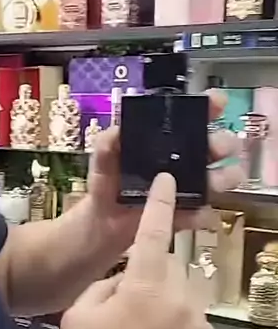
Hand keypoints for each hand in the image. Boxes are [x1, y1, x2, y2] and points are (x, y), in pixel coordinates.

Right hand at [62, 173, 220, 328]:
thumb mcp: (79, 314)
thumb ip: (106, 284)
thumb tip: (129, 277)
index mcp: (144, 287)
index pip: (154, 233)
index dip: (161, 203)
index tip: (170, 179)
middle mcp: (180, 301)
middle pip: (171, 272)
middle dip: (153, 282)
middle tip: (130, 315)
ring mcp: (201, 328)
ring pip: (187, 301)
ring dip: (170, 310)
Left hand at [85, 89, 242, 263]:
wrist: (102, 226)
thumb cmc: (107, 185)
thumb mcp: (102, 161)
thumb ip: (106, 145)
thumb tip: (116, 130)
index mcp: (166, 142)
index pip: (193, 119)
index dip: (209, 107)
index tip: (217, 102)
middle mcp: (185, 162)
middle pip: (216, 146)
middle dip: (222, 143)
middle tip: (216, 148)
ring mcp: (189, 189)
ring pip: (220, 178)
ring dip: (224, 177)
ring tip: (215, 182)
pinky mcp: (186, 216)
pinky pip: (203, 214)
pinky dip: (202, 214)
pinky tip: (194, 213)